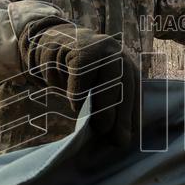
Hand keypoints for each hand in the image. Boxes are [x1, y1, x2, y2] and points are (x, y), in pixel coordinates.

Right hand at [19, 17, 139, 146]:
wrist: (50, 45)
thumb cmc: (76, 75)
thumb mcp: (96, 91)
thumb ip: (109, 108)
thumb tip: (121, 139)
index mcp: (126, 65)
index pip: (134, 93)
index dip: (131, 117)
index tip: (125, 139)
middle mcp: (118, 54)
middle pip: (124, 87)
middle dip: (119, 115)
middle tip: (111, 137)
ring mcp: (100, 48)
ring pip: (106, 82)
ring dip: (102, 108)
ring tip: (95, 125)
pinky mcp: (81, 48)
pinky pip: (82, 76)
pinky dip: (78, 94)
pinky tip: (75, 104)